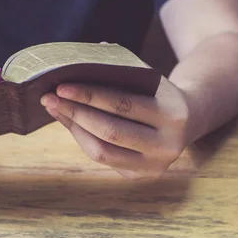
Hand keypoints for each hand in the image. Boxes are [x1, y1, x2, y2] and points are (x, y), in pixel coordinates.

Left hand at [41, 76, 191, 178]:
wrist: (189, 117)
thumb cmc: (156, 90)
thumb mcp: (145, 77)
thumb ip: (117, 68)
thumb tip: (75, 62)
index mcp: (172, 114)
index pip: (123, 105)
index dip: (89, 96)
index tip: (61, 86)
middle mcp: (167, 144)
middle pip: (110, 131)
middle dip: (75, 112)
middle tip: (48, 97)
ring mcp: (155, 165)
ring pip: (102, 151)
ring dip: (73, 127)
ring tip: (53, 107)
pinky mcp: (140, 175)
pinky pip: (102, 158)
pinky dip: (81, 138)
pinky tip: (67, 120)